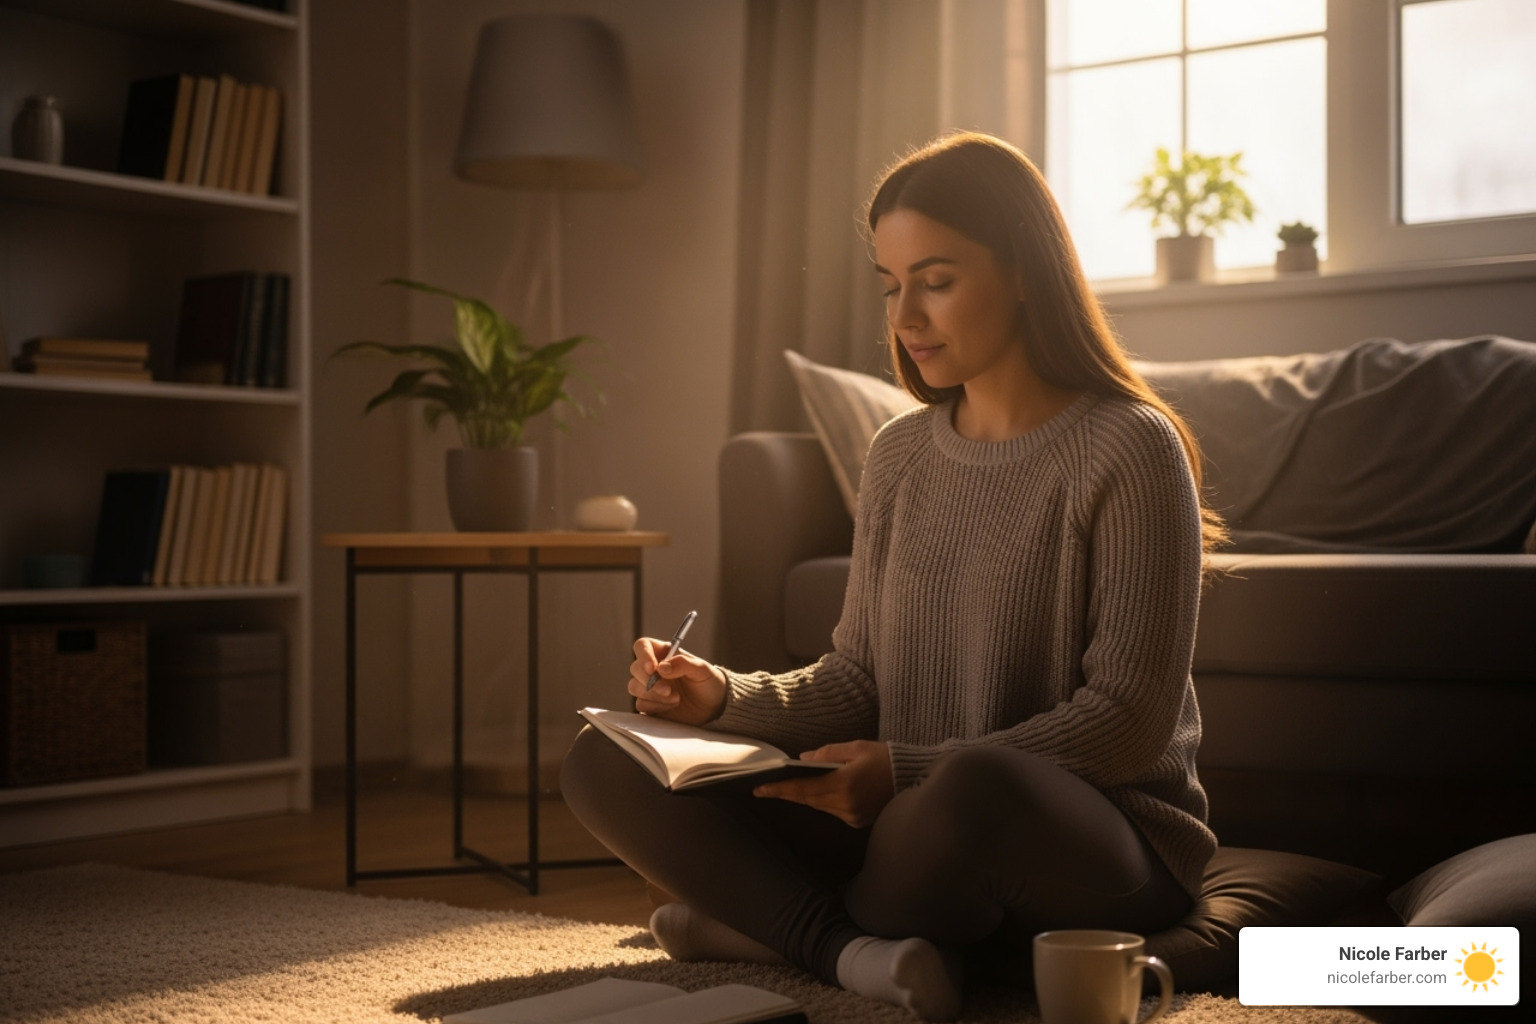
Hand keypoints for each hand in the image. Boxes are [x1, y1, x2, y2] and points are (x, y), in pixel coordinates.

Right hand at [627, 636, 726, 724]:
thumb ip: (683, 664)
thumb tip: (662, 667)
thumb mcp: (702, 670)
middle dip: (649, 681)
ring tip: (676, 699)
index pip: (642, 646)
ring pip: (634, 687)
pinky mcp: (650, 705)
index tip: (652, 668)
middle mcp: (653, 669)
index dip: (643, 655)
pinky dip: (655, 707)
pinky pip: (641, 705)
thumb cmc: (709, 683)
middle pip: (635, 668)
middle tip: (668, 690)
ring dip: (653, 695)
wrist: (714, 708)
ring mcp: (650, 688)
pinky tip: (671, 707)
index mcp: (664, 654)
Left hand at [754, 740, 893, 827]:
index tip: (759, 790)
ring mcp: (852, 816)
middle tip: (766, 787)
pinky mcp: (858, 821)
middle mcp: (846, 805)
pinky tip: (818, 791)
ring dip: (806, 796)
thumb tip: (804, 758)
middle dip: (788, 792)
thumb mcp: (855, 747)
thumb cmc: (885, 758)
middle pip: (808, 800)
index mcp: (844, 784)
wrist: (914, 778)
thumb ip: (827, 753)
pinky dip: (823, 801)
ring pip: (819, 807)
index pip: (803, 789)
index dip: (779, 790)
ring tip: (789, 786)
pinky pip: (832, 811)